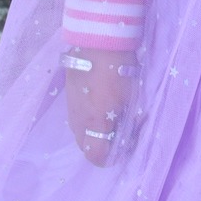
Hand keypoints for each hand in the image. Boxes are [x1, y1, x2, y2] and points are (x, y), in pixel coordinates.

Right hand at [61, 47, 136, 166]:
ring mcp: (70, 108)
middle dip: (100, 147)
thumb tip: (128, 132)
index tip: (122, 149)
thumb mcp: (131, 97)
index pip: (95, 155)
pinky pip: (76, 118)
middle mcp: (78, 120)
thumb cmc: (119, 70)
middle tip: (117, 136)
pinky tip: (99, 107)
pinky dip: (86, 120)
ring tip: (109, 121)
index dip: (108, 158)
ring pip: (79, 132)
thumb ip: (128, 119)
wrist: (97, 43)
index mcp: (94, 122)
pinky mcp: (68, 96)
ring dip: (92, 133)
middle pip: (85, 146)